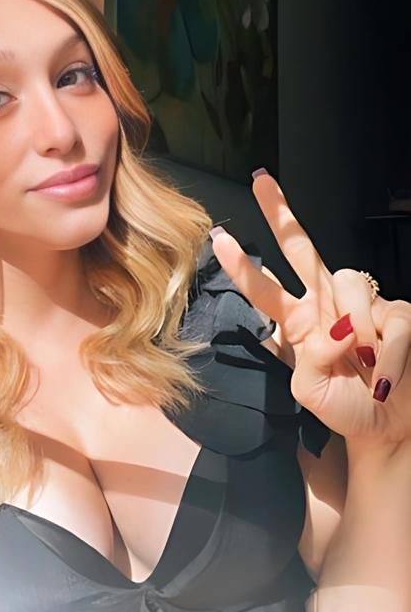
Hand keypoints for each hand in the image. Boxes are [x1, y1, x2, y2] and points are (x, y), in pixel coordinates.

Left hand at [209, 170, 410, 446]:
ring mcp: (361, 305)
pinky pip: (392, 317)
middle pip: (301, 247)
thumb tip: (335, 330)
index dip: (242, 265)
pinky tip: (386, 375)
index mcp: (297, 322)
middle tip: (261, 183)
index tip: (219, 238)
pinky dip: (390, 354)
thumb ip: (311, 361)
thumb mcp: (311, 393)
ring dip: (357, 326)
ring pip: (349, 282)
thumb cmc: (344, 408)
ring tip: (363, 364)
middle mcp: (325, 305)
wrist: (384, 427)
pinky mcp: (397, 313)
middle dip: (281, 214)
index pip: (265, 287)